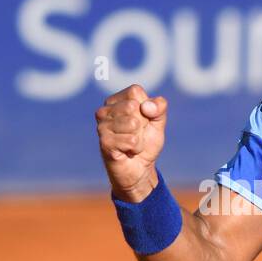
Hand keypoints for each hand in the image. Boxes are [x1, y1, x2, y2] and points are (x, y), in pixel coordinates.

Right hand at [95, 84, 168, 200]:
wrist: (140, 169)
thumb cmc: (147, 142)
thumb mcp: (158, 121)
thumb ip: (159, 107)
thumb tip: (146, 106)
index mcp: (116, 100)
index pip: (135, 92)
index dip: (146, 107)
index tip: (143, 120)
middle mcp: (104, 110)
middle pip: (133, 106)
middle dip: (142, 123)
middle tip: (137, 134)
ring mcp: (102, 126)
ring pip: (133, 124)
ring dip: (139, 138)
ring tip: (132, 143)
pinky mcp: (104, 142)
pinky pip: (131, 140)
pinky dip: (136, 148)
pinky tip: (128, 151)